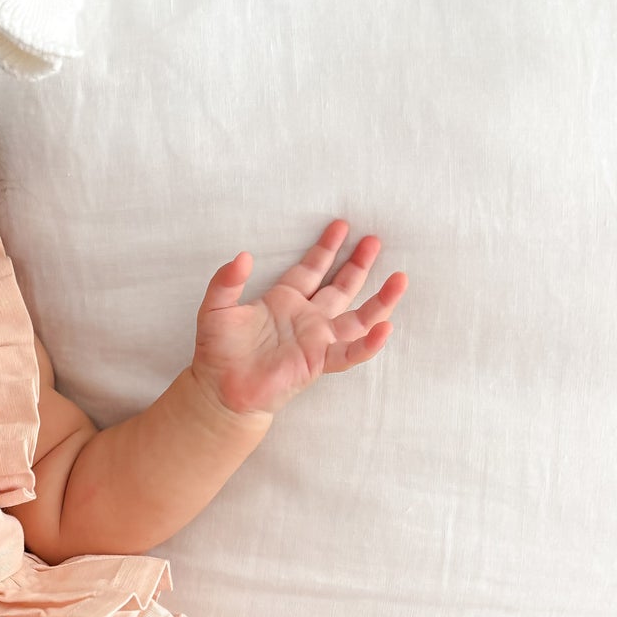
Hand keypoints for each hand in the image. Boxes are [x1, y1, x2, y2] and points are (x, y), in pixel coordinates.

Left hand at [190, 219, 406, 419]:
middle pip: (340, 286)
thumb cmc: (217, 351)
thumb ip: (226, 281)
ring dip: (379, 300)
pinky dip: (368, 343)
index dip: (326, 248)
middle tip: (375, 240)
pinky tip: (385, 328)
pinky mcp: (319, 362)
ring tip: (401, 279)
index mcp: (284, 300)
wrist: (221, 390)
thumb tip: (243, 256)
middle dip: (358, 263)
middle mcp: (306, 317)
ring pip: (357, 317)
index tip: (341, 226)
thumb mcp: (215, 308)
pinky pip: (349, 352)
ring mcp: (316, 340)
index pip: (312, 268)